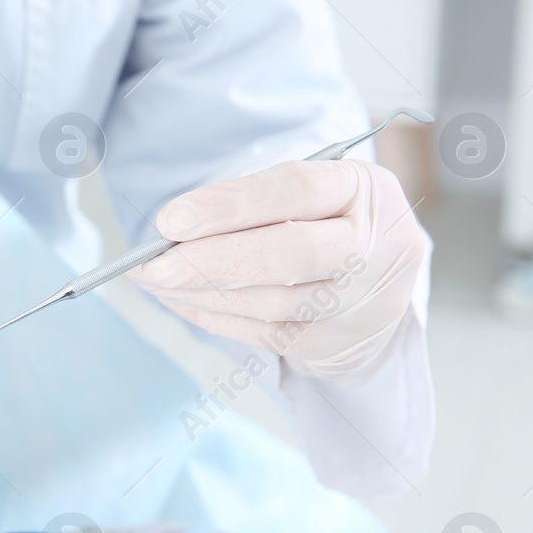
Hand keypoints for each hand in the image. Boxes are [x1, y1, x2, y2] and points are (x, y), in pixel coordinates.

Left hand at [127, 159, 426, 381]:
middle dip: (211, 260)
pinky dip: (212, 316)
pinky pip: (261, 333)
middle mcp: (375, 248)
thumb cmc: (330, 224)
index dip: (230, 205)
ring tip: (154, 279)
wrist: (379, 288)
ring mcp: (359, 302)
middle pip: (291, 254)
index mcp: (368, 192)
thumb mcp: (313, 194)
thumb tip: (176, 227)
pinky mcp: (333, 343)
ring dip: (201, 291)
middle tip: (153, 265)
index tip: (171, 220)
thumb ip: (256, 200)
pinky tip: (177, 300)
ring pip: (271, 301)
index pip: (298, 190)